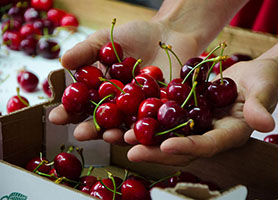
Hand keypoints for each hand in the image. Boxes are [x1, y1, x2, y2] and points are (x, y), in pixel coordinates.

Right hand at [49, 19, 200, 144]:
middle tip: (79, 134)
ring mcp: (140, 110)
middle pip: (103, 121)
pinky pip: (153, 122)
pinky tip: (136, 133)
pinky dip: (145, 129)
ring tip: (108, 136)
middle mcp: (120, 104)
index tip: (55, 116)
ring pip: (127, 126)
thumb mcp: (107, 41)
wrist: (170, 33)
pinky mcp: (161, 111)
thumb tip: (63, 63)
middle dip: (91, 129)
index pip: (83, 104)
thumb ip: (86, 51)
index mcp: (103, 90)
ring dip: (117, 134)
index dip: (69, 111)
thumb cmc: (136, 36)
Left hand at [124, 58, 277, 165]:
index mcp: (228, 134)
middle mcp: (207, 133)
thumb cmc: (263, 81)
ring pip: (165, 134)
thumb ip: (261, 106)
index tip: (167, 146)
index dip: (187, 147)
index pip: (206, 145)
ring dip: (142, 136)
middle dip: (154, 150)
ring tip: (117, 135)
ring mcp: (194, 124)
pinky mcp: (183, 112)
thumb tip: (266, 123)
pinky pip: (162, 117)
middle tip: (130, 149)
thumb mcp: (263, 90)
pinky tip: (125, 115)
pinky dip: (145, 117)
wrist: (250, 75)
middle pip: (179, 146)